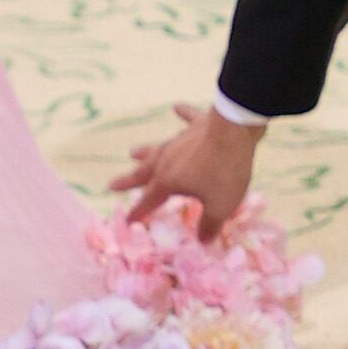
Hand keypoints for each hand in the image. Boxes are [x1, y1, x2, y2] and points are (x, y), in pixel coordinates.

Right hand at [112, 99, 260, 241]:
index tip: (128, 221)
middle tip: (111, 184)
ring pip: (158, 148)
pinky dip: (183, 113)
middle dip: (128, 181)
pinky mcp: (198, 125)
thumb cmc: (225, 172)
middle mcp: (167, 160)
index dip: (139, 213)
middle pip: (144, 173)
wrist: (236, 131)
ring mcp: (180, 141)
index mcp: (168, 182)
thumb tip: (203, 242)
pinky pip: (187, 118)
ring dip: (145, 151)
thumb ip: (209, 224)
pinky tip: (176, 107)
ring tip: (132, 151)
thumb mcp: (220, 206)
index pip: (149, 202)